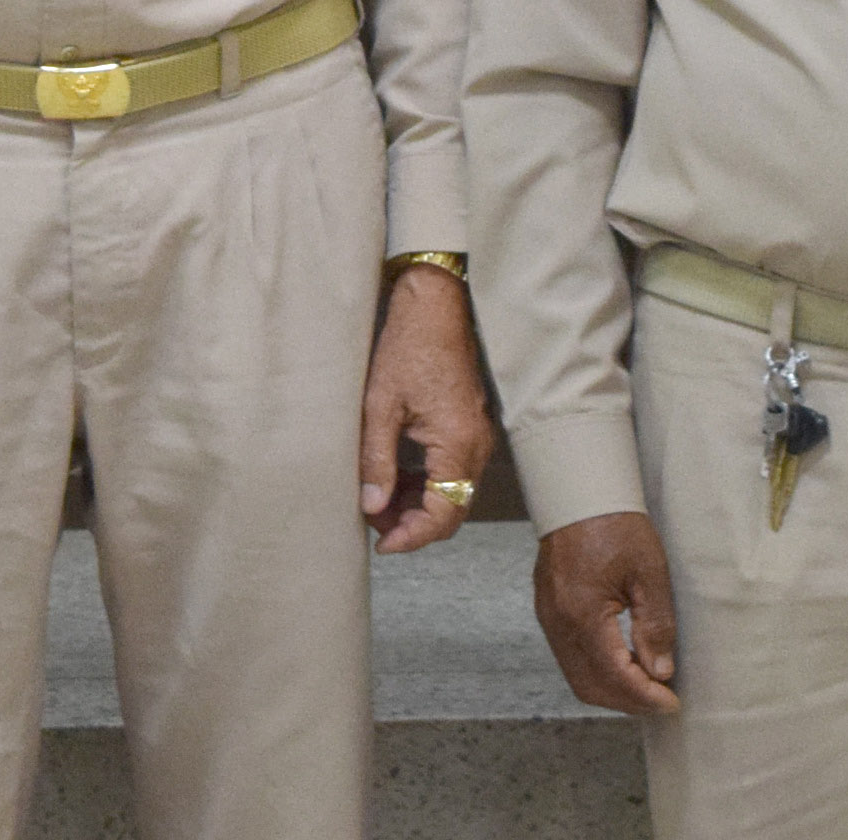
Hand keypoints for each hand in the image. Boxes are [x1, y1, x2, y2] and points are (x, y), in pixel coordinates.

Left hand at [360, 265, 493, 551]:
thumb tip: (371, 506)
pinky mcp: (470, 427)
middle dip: (413, 524)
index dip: (411, 537)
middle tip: (372, 520)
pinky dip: (427, 482)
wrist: (435, 305)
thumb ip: (377, 460)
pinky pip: (453, 470)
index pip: (443, 514)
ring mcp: (476, 436)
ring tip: (377, 498)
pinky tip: (396, 474)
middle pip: (452, 509)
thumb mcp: (380, 405)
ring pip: (453, 492)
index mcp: (457, 444)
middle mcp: (476, 446)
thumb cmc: (408, 346)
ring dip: (418, 504)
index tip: (381, 543)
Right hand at [531, 510, 682, 715]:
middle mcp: (558, 623)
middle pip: (590, 687)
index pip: (614, 676)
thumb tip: (661, 671)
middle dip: (628, 702)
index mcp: (582, 614)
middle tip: (662, 702)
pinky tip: (623, 664)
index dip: (645, 697)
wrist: (579, 493)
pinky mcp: (548, 612)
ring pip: (577, 677)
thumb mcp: (649, 572)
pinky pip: (570, 658)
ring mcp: (548, 618)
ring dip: (612, 690)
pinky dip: (597, 672)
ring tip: (647, 687)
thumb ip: (655, 625)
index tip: (672, 704)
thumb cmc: (615, 524)